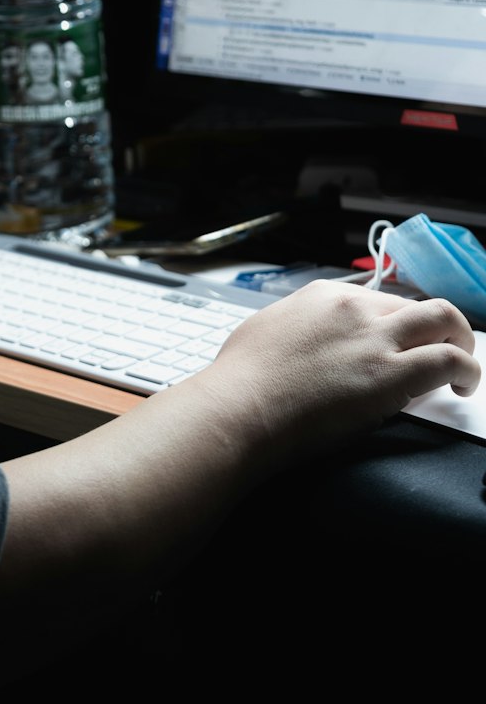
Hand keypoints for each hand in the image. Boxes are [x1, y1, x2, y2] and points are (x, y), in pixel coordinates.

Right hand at [201, 280, 479, 462]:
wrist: (240, 407)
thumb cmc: (241, 378)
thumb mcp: (267, 330)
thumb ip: (296, 328)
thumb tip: (304, 340)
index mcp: (324, 296)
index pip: (380, 301)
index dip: (397, 326)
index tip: (400, 346)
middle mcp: (355, 308)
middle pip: (418, 305)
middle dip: (438, 329)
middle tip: (443, 352)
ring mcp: (375, 338)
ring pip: (445, 319)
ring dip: (462, 341)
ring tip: (463, 370)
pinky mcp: (391, 374)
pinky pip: (450, 361)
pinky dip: (468, 371)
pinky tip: (463, 388)